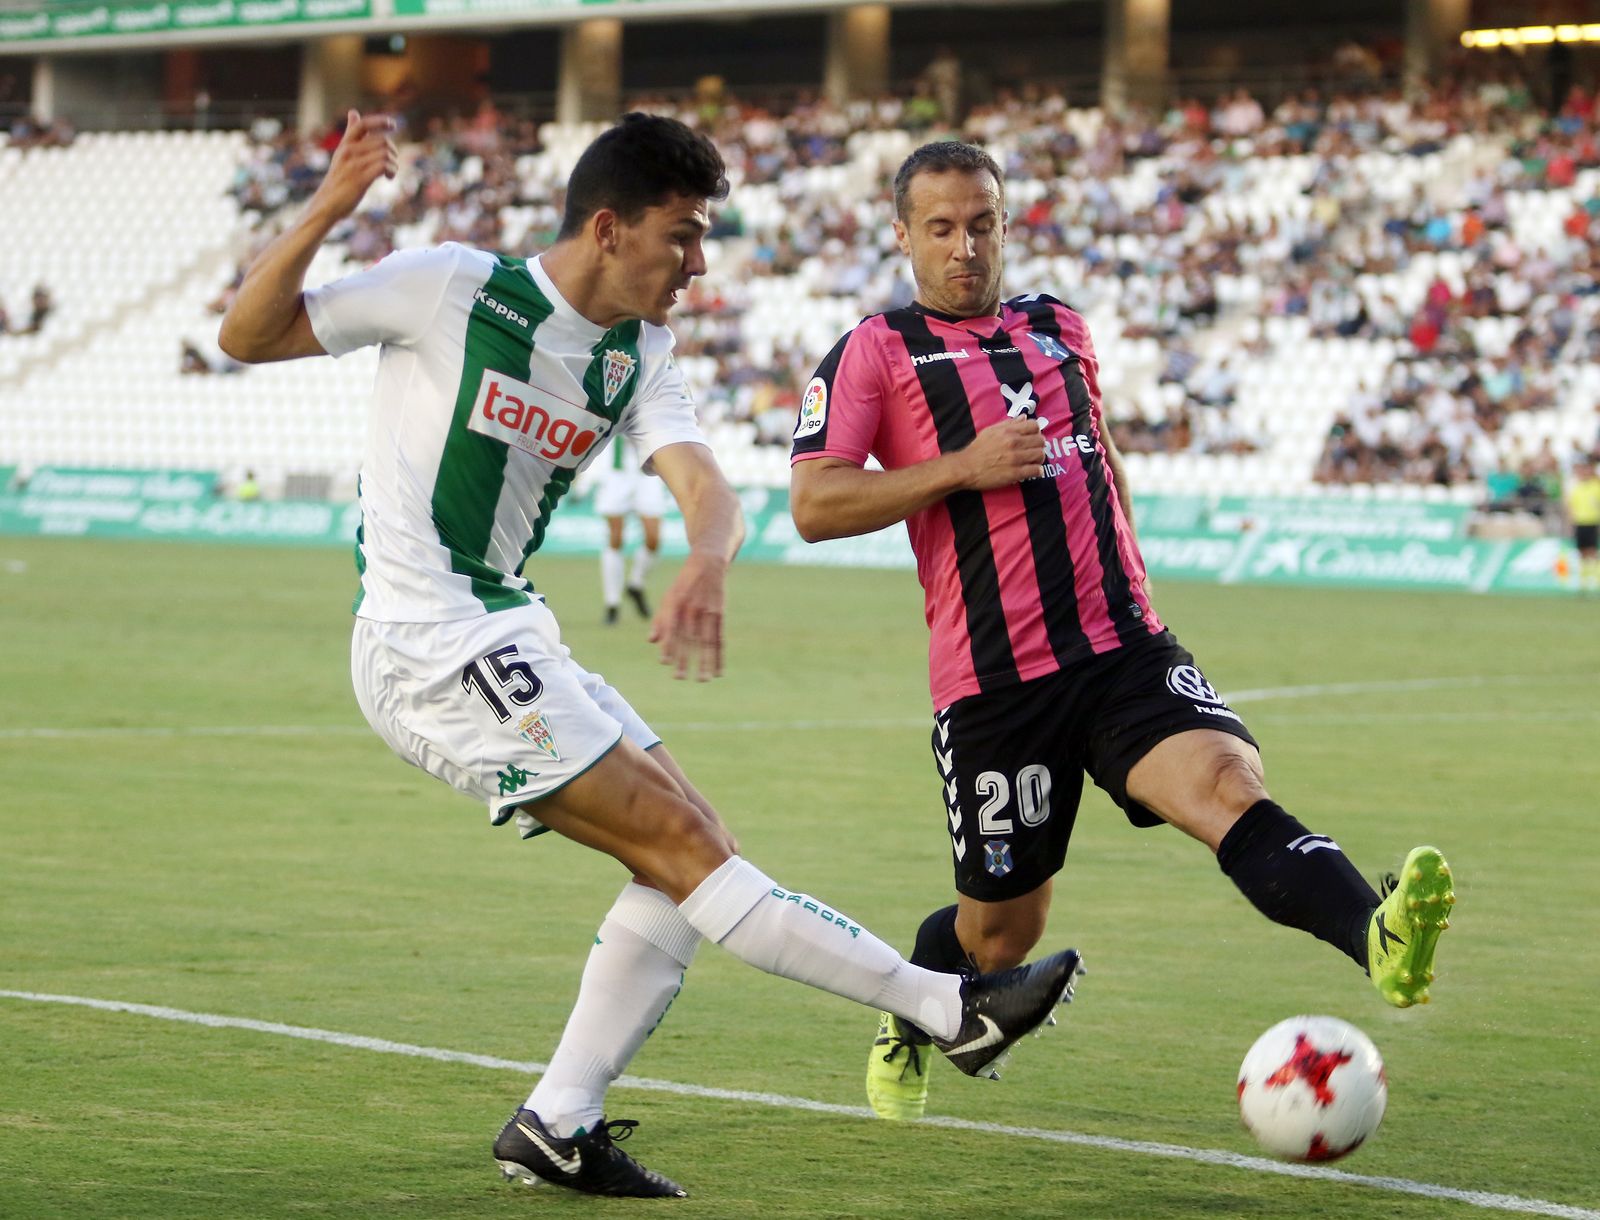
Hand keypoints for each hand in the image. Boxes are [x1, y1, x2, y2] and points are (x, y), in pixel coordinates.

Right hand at [307, 109, 398, 224]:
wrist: (326, 205)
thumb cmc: (338, 180)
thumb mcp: (342, 154)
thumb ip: (350, 135)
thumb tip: (353, 112)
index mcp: (345, 145)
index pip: (363, 124)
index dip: (380, 121)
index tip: (393, 125)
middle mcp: (348, 152)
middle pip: (382, 141)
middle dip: (393, 151)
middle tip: (392, 162)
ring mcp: (354, 165)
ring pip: (385, 153)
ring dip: (394, 163)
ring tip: (391, 172)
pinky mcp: (360, 179)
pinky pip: (383, 166)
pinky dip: (391, 171)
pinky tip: (388, 177)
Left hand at [649, 552, 727, 680]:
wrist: (708, 563)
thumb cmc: (684, 583)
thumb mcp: (668, 596)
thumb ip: (660, 619)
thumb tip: (652, 641)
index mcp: (676, 603)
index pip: (671, 628)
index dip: (668, 645)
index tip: (665, 662)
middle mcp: (692, 608)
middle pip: (688, 638)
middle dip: (684, 659)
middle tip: (679, 678)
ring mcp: (708, 611)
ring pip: (706, 641)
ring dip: (704, 662)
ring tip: (702, 679)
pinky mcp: (720, 614)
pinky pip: (720, 639)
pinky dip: (719, 656)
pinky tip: (718, 671)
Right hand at [958, 416, 1046, 489]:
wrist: (966, 468)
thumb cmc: (977, 449)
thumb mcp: (991, 431)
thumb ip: (1009, 424)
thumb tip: (1024, 417)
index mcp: (1009, 431)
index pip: (1034, 426)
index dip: (1036, 431)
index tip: (1032, 437)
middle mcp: (1014, 443)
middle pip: (1040, 441)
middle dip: (1039, 445)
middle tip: (1033, 450)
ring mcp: (1016, 459)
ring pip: (1040, 455)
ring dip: (1039, 458)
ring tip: (1033, 461)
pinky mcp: (1016, 473)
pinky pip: (1036, 470)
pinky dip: (1037, 471)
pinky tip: (1033, 471)